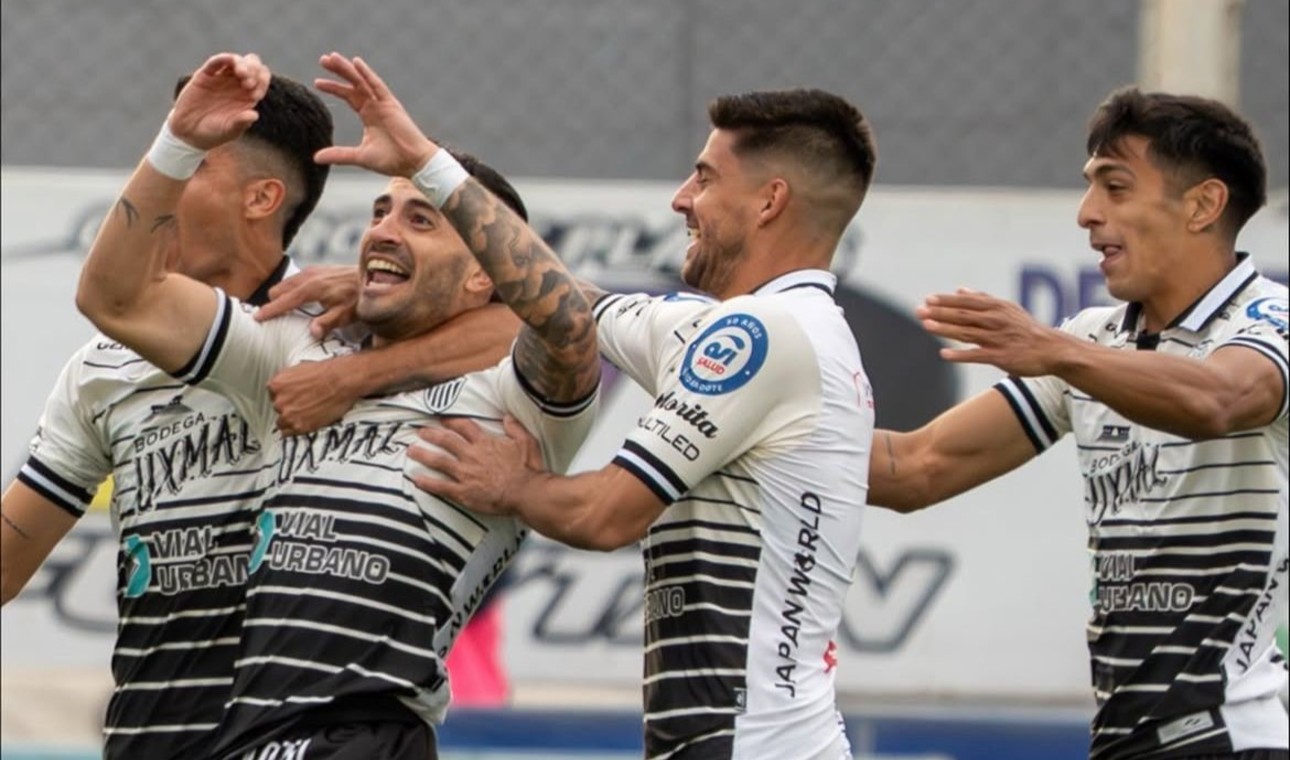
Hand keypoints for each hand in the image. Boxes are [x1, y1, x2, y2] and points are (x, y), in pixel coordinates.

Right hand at [169, 53, 270, 149]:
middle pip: (252, 66)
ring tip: (242, 75)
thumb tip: (254, 114)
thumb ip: (241, 123)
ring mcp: (221, 78)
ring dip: (242, 64)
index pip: (262, 80)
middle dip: (255, 70)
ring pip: (236, 61)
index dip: (263, 83)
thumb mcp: (230, 131)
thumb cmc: (214, 133)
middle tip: (248, 84)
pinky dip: (224, 58)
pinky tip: (229, 60)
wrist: (189, 132)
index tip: (255, 95)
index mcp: (247, 96)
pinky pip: (216, 62)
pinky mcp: (205, 76)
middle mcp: (236, 85)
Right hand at [255, 265, 359, 337]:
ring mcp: (311, 271)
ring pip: (284, 283)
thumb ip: (327, 323)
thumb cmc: (358, 298)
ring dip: (282, 296)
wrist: (370, 277)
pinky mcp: (315, 269)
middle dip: (274, 303)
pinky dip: (291, 290)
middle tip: (277, 319)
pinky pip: (294, 279)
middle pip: (277, 290)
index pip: (283, 301)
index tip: (256, 318)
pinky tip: (302, 301)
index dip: (269, 311)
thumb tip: (312, 332)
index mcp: (312, 289)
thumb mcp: (346, 314)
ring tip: (288, 311)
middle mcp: (307, 277)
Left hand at [267, 358, 359, 434]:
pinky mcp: (299, 426)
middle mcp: (279, 400)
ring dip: (292, 419)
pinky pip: (288, 433)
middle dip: (289, 407)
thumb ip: (290, 381)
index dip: (286, 396)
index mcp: (277, 384)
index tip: (293, 397)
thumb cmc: (328, 373)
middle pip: (278, 408)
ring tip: (305, 415)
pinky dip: (295, 430)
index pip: (273, 395)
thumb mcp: (301, 369)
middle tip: (303, 404)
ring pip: (282, 422)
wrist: (341, 381)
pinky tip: (304, 423)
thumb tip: (292, 387)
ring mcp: (288, 414)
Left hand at [313, 52, 438, 176]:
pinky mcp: (392, 105)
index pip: (348, 96)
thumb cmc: (392, 160)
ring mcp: (383, 103)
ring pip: (362, 81)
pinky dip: (367, 74)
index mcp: (369, 114)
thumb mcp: (360, 156)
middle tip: (323, 59)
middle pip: (353, 84)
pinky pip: (377, 86)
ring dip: (348, 69)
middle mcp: (375, 105)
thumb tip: (315, 158)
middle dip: (338, 71)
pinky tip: (356, 63)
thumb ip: (339, 154)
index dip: (334, 88)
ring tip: (332, 57)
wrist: (414, 163)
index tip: (317, 82)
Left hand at [409, 417, 545, 514]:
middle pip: (446, 441)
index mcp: (485, 443)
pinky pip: (440, 486)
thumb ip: (515, 428)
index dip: (451, 422)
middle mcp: (471, 455)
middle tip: (420, 431)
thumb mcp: (527, 442)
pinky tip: (416, 480)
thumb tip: (507, 417)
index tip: (441, 419)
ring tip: (411, 450)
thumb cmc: (528, 469)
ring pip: (439, 461)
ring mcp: (465, 474)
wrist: (525, 492)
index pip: (464, 427)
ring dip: (423, 455)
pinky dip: (427, 483)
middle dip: (431, 434)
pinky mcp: (463, 492)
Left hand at [917, 288, 1074, 376]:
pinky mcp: (1000, 357)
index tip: (928, 300)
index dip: (946, 301)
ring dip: (945, 330)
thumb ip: (982, 300)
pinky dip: (960, 355)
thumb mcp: (1007, 309)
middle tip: (919, 311)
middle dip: (940, 313)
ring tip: (927, 326)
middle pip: (963, 316)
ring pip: (967, 333)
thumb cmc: (1026, 329)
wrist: (1052, 349)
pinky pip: (977, 355)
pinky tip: (944, 355)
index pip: (966, 302)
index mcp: (996, 308)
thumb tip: (960, 290)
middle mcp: (996, 321)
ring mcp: (998, 339)